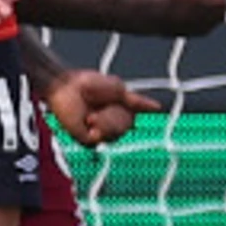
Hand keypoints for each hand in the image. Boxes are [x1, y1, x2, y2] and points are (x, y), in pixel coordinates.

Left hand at [43, 67, 159, 149]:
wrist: (68, 86)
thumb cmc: (89, 85)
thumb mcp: (119, 89)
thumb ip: (138, 101)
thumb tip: (157, 107)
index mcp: (119, 112)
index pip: (133, 119)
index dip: (133, 111)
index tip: (134, 102)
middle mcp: (110, 124)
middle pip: (127, 127)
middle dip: (116, 116)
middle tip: (102, 106)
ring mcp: (98, 132)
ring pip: (115, 134)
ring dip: (105, 121)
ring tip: (92, 114)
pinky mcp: (85, 139)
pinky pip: (100, 140)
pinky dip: (97, 129)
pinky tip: (90, 120)